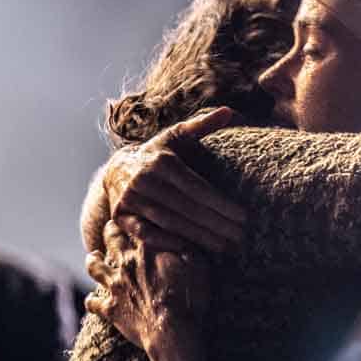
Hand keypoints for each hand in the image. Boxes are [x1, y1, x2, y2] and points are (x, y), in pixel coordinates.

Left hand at [85, 222, 210, 354]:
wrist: (172, 334)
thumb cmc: (190, 298)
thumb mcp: (199, 264)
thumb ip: (187, 243)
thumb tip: (185, 227)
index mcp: (148, 249)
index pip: (134, 221)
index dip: (133, 213)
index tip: (134, 209)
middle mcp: (127, 262)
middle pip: (110, 237)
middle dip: (110, 230)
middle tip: (112, 227)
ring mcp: (115, 286)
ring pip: (93, 266)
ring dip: (92, 260)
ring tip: (93, 256)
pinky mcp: (110, 309)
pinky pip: (92, 302)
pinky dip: (92, 299)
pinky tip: (93, 297)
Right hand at [102, 107, 245, 253]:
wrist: (116, 169)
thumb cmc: (158, 153)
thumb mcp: (178, 135)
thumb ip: (203, 126)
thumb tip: (230, 111)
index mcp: (162, 161)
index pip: (197, 188)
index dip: (221, 204)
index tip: (244, 217)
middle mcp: (143, 180)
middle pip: (186, 208)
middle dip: (216, 224)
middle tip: (240, 236)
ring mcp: (129, 200)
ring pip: (170, 222)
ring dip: (199, 236)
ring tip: (225, 246)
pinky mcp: (120, 217)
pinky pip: (145, 233)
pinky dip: (166, 242)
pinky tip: (190, 249)